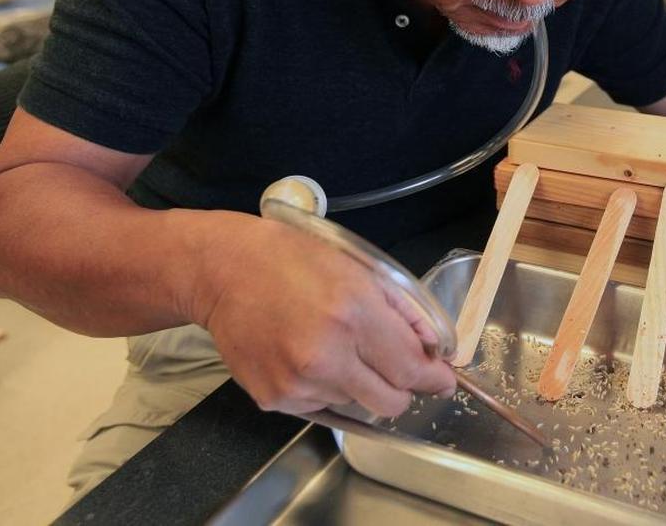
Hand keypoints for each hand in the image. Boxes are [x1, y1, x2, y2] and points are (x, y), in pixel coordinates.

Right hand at [191, 212, 455, 416]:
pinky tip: (308, 356)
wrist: (223, 271)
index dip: (433, 377)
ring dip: (360, 385)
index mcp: (353, 314)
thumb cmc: (292, 259)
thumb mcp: (357, 268)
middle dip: (402, 387)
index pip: (411, 368)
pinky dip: (326, 389)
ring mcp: (298, 383)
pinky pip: (321, 407)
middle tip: (396, 368)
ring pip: (357, 406)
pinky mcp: (274, 399)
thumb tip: (432, 347)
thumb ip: (400, 311)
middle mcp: (326, 356)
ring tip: (336, 349)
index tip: (442, 379)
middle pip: (391, 402)